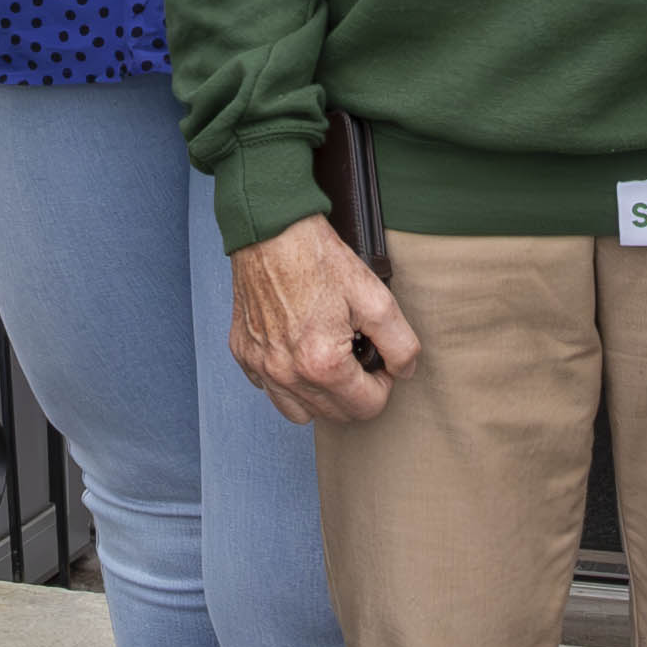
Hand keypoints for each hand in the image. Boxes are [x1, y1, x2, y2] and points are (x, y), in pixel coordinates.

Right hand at [231, 216, 418, 426]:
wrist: (271, 231)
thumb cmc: (319, 259)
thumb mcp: (376, 297)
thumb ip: (400, 344)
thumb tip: (404, 372)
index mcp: (322, 365)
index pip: (367, 408)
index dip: (383, 384)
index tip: (378, 358)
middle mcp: (286, 374)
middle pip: (335, 415)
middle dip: (355, 391)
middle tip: (357, 352)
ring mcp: (260, 366)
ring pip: (300, 413)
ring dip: (322, 396)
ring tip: (330, 360)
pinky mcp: (243, 354)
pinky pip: (269, 389)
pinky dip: (288, 381)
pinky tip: (299, 351)